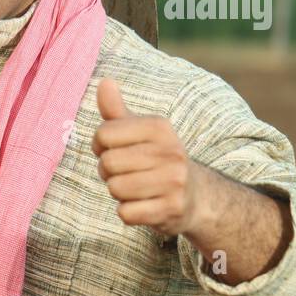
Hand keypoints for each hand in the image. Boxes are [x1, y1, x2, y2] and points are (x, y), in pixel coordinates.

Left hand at [91, 79, 202, 237]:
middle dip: (108, 172)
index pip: (103, 134)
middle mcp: (171, 151)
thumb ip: (116, 111)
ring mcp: (174, 181)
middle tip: (126, 172)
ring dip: (118, 192)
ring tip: (136, 188)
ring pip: (115, 189)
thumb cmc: (155, 159)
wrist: (194, 197)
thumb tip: (104, 81)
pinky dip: (128, 212)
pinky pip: (125, 213)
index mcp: (159, 127)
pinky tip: (144, 205)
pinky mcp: (171, 209)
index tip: (116, 149)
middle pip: (108, 163)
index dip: (100, 146)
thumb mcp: (139, 132)